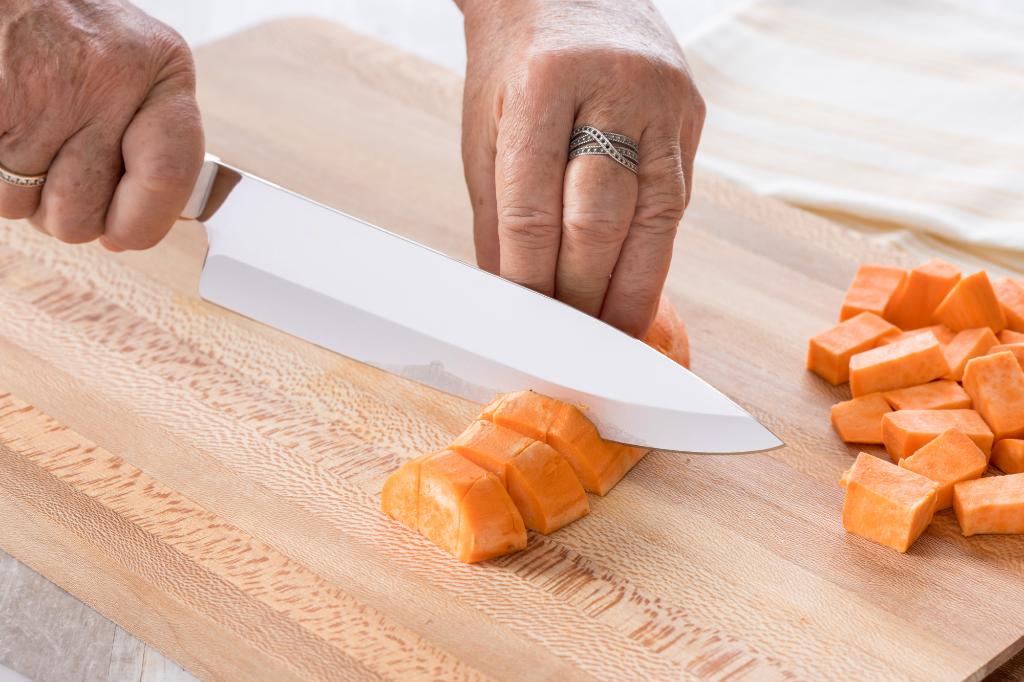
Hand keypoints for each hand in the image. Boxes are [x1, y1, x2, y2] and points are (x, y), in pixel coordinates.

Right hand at [0, 0, 202, 250]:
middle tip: (57, 158)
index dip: (142, 222)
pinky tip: (4, 129)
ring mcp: (46, 91)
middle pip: (85, 214)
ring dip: (18, 188)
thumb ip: (150, 151)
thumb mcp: (134, 71)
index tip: (122, 232)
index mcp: (163, 72)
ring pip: (27, 207)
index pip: (170, 175)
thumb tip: (123, 237)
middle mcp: (112, 79)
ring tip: (25, 132)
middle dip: (62, 205)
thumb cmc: (68, 36)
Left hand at [458, 0, 703, 336]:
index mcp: (543, 81)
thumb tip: (513, 297)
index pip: (534, 204)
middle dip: (581, 292)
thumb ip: (498, 216)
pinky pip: (676, 204)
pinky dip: (652, 254)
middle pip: (600, 218)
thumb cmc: (516, 64)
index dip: (529, 275)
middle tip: (567, 340)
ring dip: (630, 290)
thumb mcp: (486, 128)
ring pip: (654, 220)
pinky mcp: (692, 117)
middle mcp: (615, 86)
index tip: (526, 323)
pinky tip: (633, 287)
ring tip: (610, 336)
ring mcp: (664, 101)